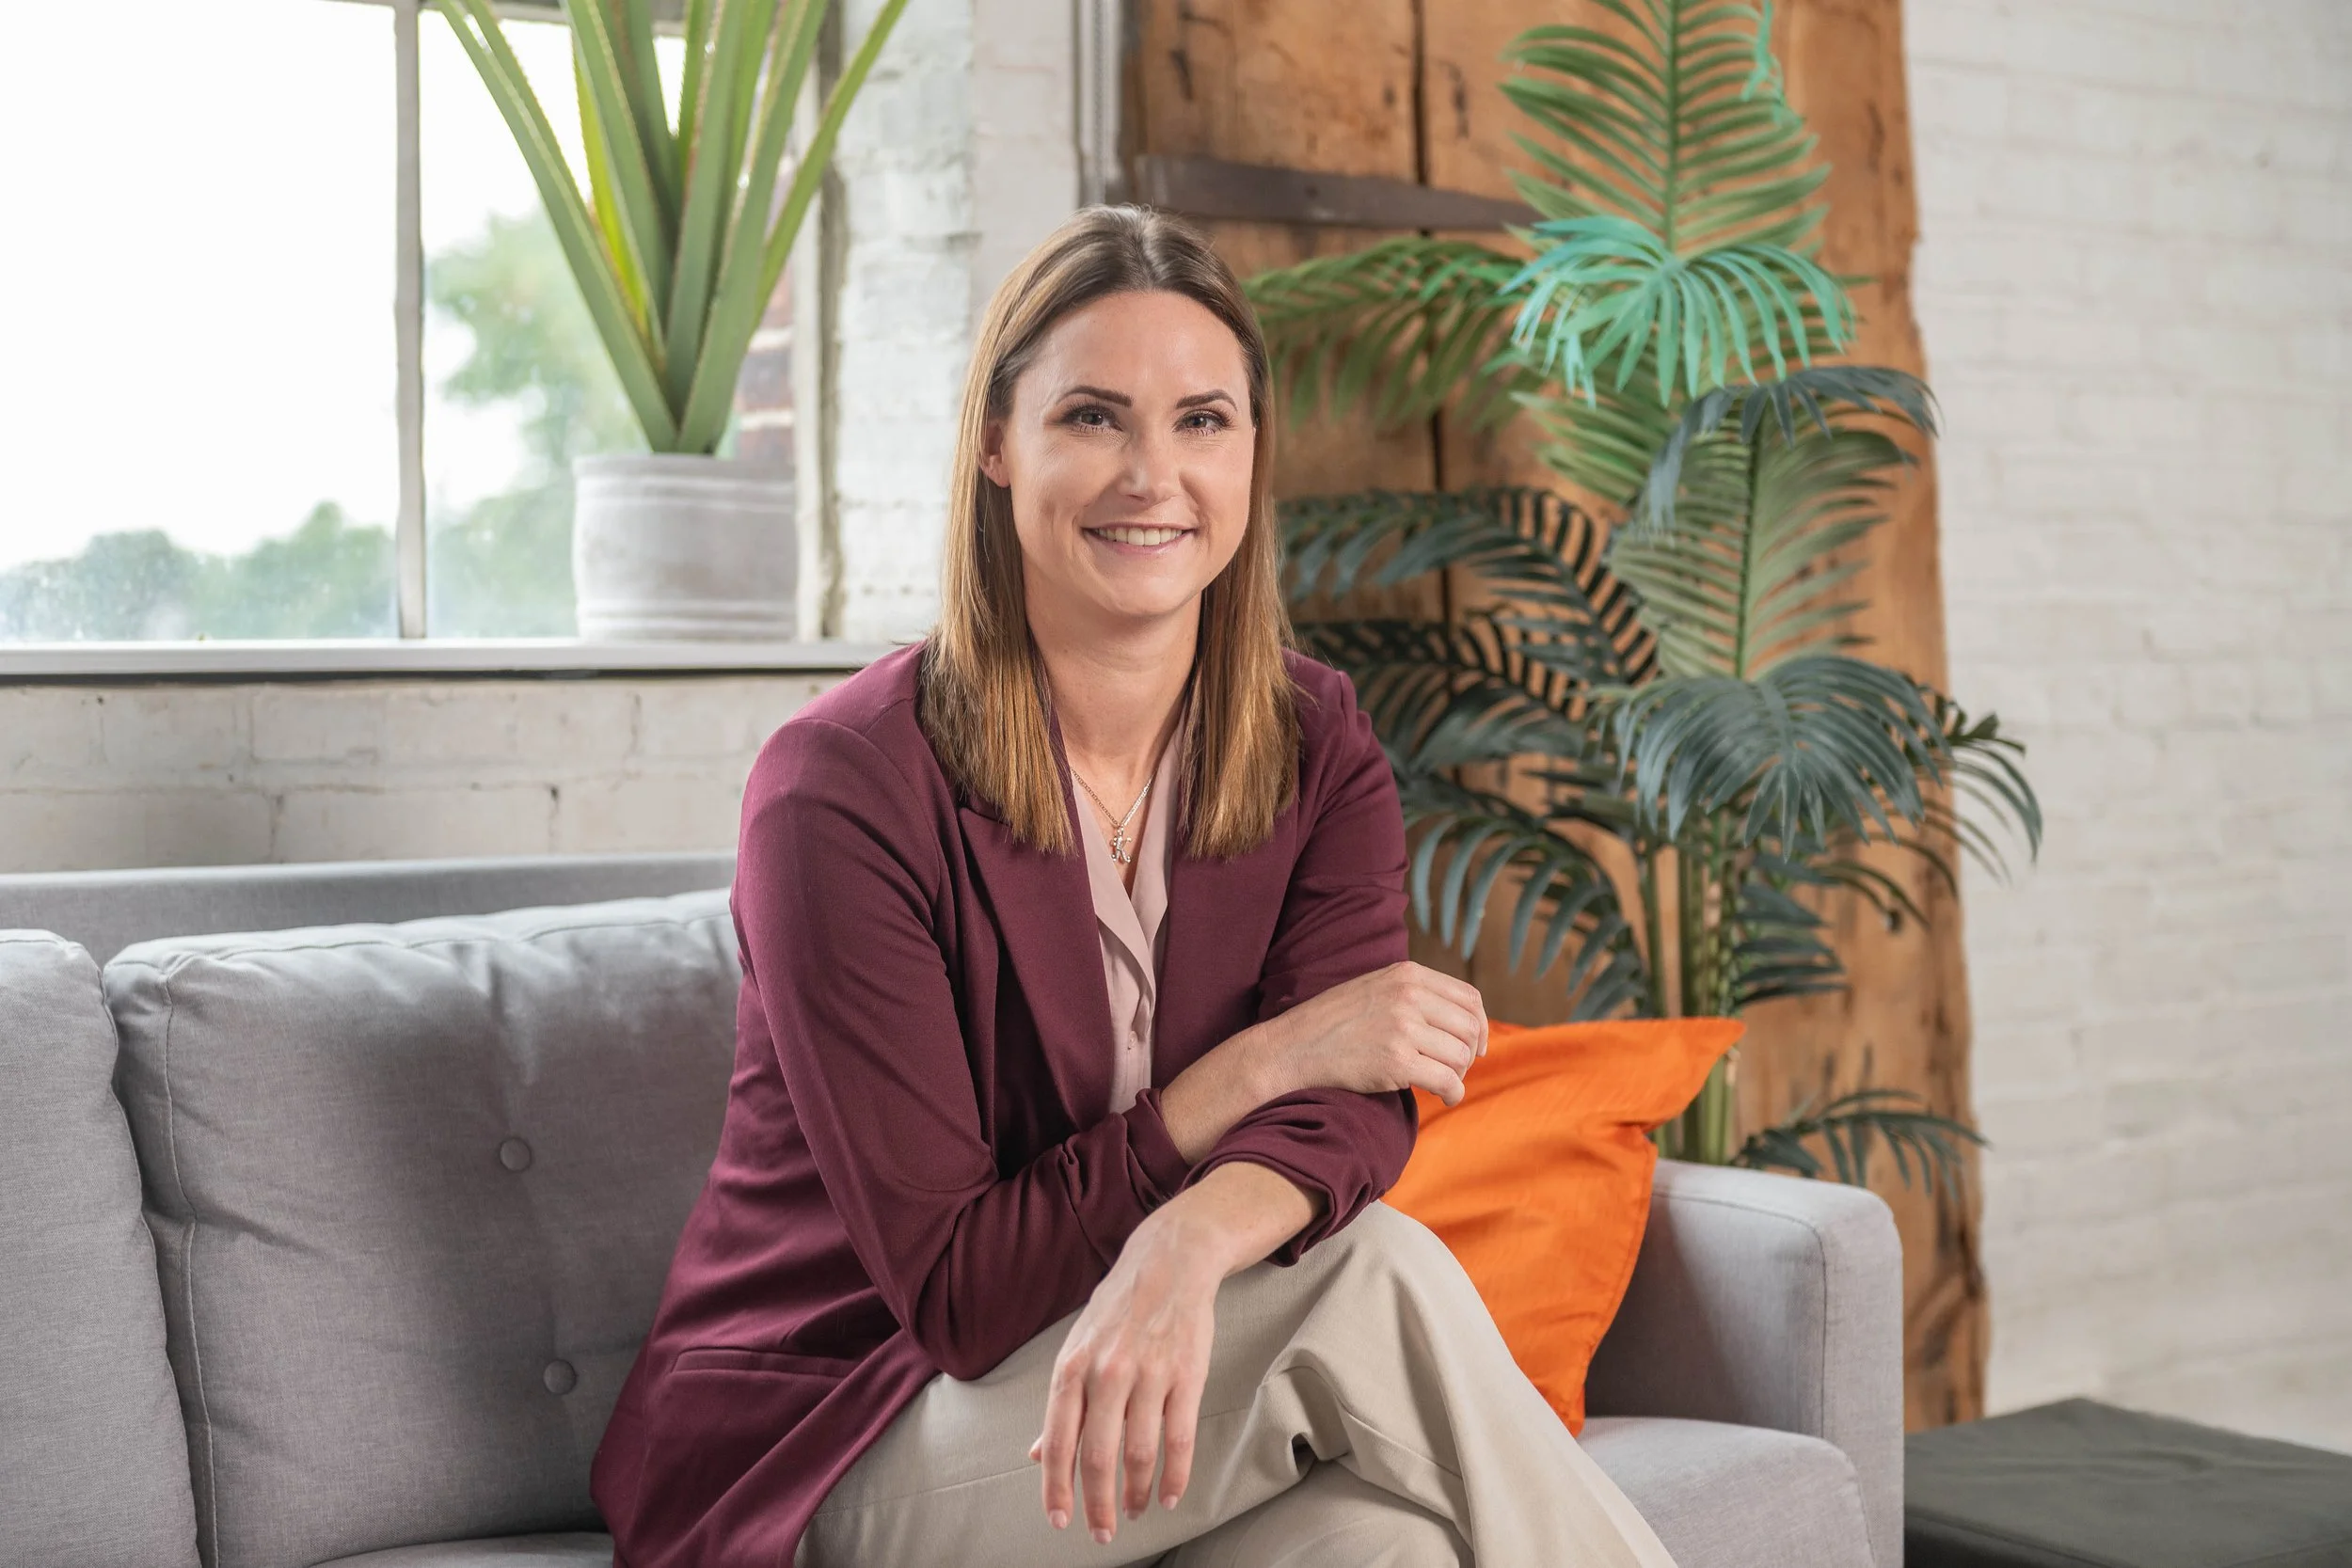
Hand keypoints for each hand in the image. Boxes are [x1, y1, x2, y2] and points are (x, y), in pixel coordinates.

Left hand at [1025, 1203, 1222, 1545]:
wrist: (1170, 1262)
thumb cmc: (1118, 1308)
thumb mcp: (1077, 1347)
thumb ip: (1061, 1404)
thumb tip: (1036, 1453)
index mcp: (1071, 1369)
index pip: (1059, 1442)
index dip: (1056, 1488)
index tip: (1060, 1521)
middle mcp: (1106, 1374)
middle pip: (1099, 1457)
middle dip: (1098, 1505)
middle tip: (1101, 1534)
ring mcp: (1148, 1375)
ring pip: (1140, 1453)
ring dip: (1137, 1493)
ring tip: (1136, 1511)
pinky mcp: (1186, 1376)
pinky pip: (1180, 1438)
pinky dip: (1175, 1476)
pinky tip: (1170, 1495)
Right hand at [1260, 960, 1487, 1107]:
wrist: (1294, 1046)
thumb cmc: (1334, 1022)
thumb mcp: (1376, 987)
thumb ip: (1414, 993)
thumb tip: (1460, 1016)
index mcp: (1407, 974)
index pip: (1469, 998)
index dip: (1479, 1025)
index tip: (1475, 1045)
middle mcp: (1409, 996)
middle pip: (1469, 1028)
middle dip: (1469, 1054)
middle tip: (1454, 1069)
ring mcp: (1403, 1028)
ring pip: (1460, 1056)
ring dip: (1457, 1075)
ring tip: (1442, 1083)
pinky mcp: (1397, 1062)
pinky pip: (1447, 1081)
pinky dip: (1453, 1094)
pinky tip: (1443, 1098)